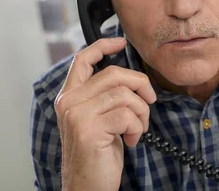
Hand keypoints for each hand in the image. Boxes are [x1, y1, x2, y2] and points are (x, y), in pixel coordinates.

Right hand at [54, 37, 156, 190]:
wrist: (88, 186)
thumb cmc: (98, 153)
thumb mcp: (99, 118)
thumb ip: (105, 96)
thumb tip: (131, 77)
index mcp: (69, 96)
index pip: (83, 59)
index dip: (103, 46)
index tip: (121, 42)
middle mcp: (69, 102)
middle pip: (115, 74)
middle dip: (140, 86)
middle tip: (149, 103)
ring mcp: (77, 115)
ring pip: (124, 94)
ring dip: (141, 112)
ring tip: (137, 129)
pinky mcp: (89, 130)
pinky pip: (127, 114)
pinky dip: (137, 127)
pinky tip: (132, 140)